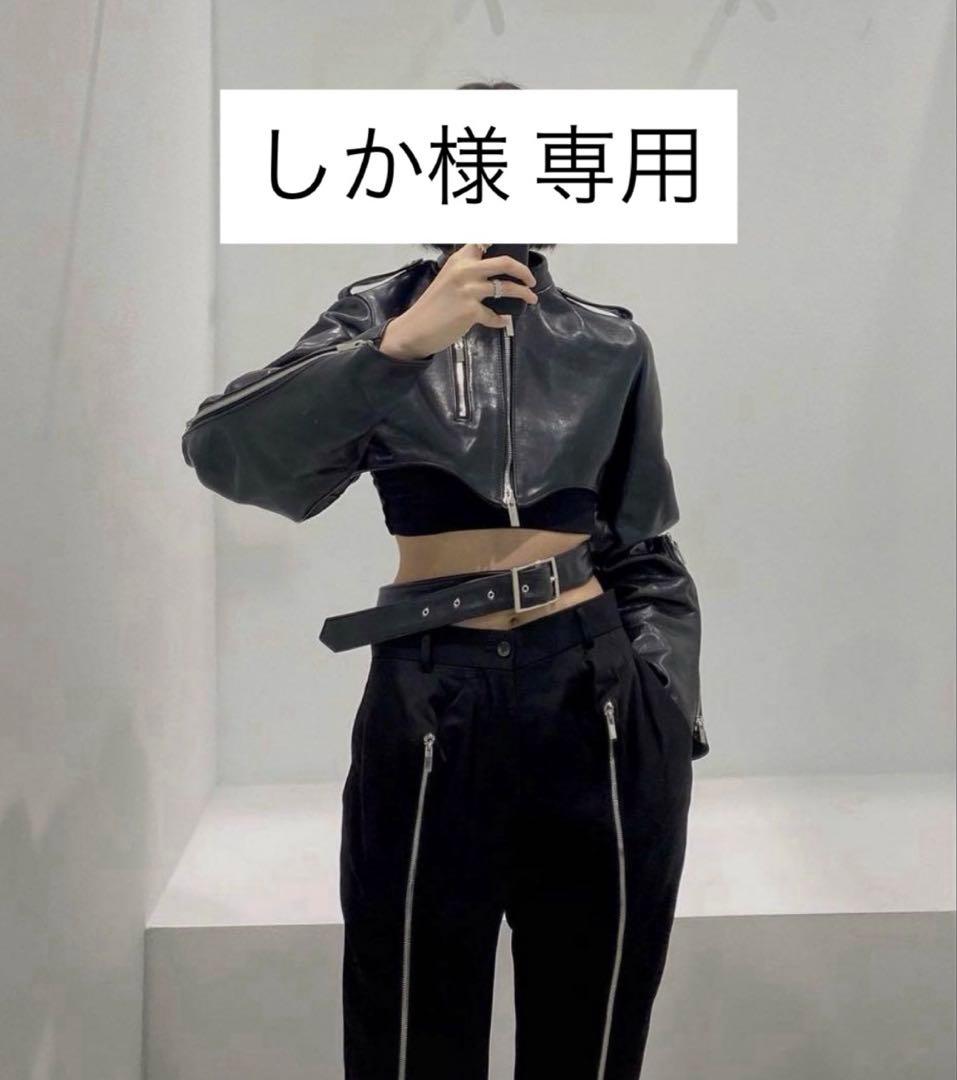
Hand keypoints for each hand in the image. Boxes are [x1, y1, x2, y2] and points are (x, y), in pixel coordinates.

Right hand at [378, 243, 537, 360]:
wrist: (415, 329)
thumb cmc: (431, 307)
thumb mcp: (447, 280)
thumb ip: (467, 273)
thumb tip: (492, 275)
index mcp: (459, 260)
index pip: (483, 243)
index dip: (502, 241)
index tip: (517, 244)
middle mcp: (465, 271)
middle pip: (505, 263)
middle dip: (523, 270)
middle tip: (530, 279)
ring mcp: (469, 290)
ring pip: (506, 288)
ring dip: (523, 294)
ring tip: (531, 299)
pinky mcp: (471, 311)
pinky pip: (495, 315)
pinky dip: (500, 320)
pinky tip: (503, 321)